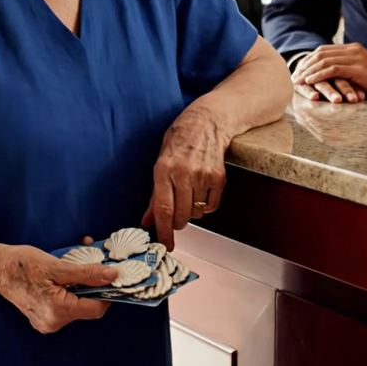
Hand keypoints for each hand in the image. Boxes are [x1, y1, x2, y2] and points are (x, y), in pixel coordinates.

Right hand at [0, 244, 119, 333]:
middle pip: (87, 307)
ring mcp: (46, 323)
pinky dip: (69, 291)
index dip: (107, 291)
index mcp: (58, 311)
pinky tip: (62, 277)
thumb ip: (87, 274)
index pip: (97, 308)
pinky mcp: (42, 319)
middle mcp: (53, 323)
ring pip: (76, 305)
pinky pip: (64, 306)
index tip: (109, 274)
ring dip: (80, 286)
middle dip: (92, 284)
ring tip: (72, 266)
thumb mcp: (57, 266)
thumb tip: (112, 276)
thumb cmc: (23, 265)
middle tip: (90, 262)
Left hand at [141, 106, 230, 250]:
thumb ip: (155, 194)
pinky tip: (202, 192)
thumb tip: (148, 219)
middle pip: (181, 215)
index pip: (163, 209)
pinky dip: (206, 205)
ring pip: (196, 213)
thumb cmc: (180, 139)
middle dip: (177, 223)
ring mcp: (203, 176)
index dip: (163, 231)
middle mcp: (183, 173)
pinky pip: (212, 205)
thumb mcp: (161, 161)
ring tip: (189, 195)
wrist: (208, 121)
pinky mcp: (219, 177)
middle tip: (176, 216)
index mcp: (164, 169)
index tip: (164, 244)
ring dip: (191, 212)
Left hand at [293, 44, 366, 103]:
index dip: (308, 60)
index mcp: (353, 49)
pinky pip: (333, 69)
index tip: (297, 71)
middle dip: (305, 64)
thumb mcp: (360, 75)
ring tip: (298, 80)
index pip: (324, 50)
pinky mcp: (359, 68)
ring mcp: (356, 58)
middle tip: (293, 76)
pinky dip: (319, 75)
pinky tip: (310, 81)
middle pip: (321, 53)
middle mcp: (353, 49)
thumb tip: (329, 79)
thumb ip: (346, 72)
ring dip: (308, 70)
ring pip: (324, 60)